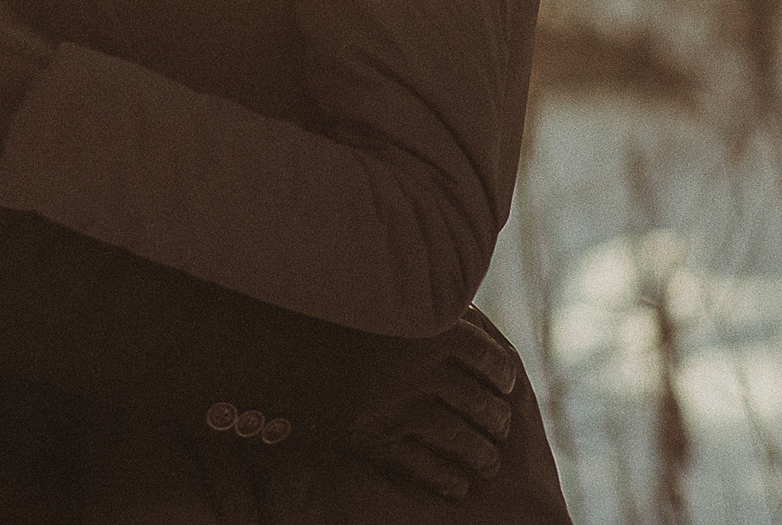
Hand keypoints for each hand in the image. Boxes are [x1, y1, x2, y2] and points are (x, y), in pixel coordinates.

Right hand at [337, 311, 520, 498]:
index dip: (502, 371)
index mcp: (425, 327)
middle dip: (496, 417)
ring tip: (489, 463)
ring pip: (456, 436)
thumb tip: (459, 310)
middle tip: (501, 426)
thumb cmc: (331, 313)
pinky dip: (444, 477)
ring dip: (480, 453)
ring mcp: (393, 405)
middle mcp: (415, 368)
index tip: (506, 383)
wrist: (274, 345)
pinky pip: (419, 464)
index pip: (484, 353)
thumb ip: (419, 303)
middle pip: (476, 399)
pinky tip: (456, 484)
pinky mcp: (369, 436)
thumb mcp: (382, 297)